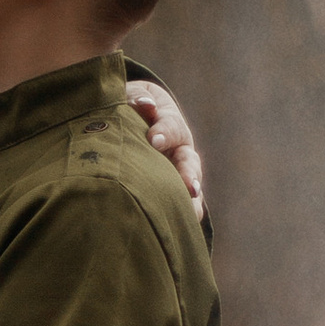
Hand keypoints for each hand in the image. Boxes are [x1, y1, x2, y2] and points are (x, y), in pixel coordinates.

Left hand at [126, 75, 204, 215]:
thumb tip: (145, 105)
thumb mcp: (132, 96)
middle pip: (189, 162)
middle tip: (190, 187)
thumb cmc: (132, 104)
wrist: (136, 116)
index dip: (163, 132)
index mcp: (170, 123)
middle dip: (189, 175)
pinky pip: (181, 203)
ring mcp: (178, 170)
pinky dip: (184, 215)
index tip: (153, 139)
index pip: (170, 127)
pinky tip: (183, 229)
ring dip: (192, 200)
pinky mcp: (171, 187)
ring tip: (192, 214)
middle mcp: (179, 149)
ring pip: (190, 186)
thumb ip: (137, 99)